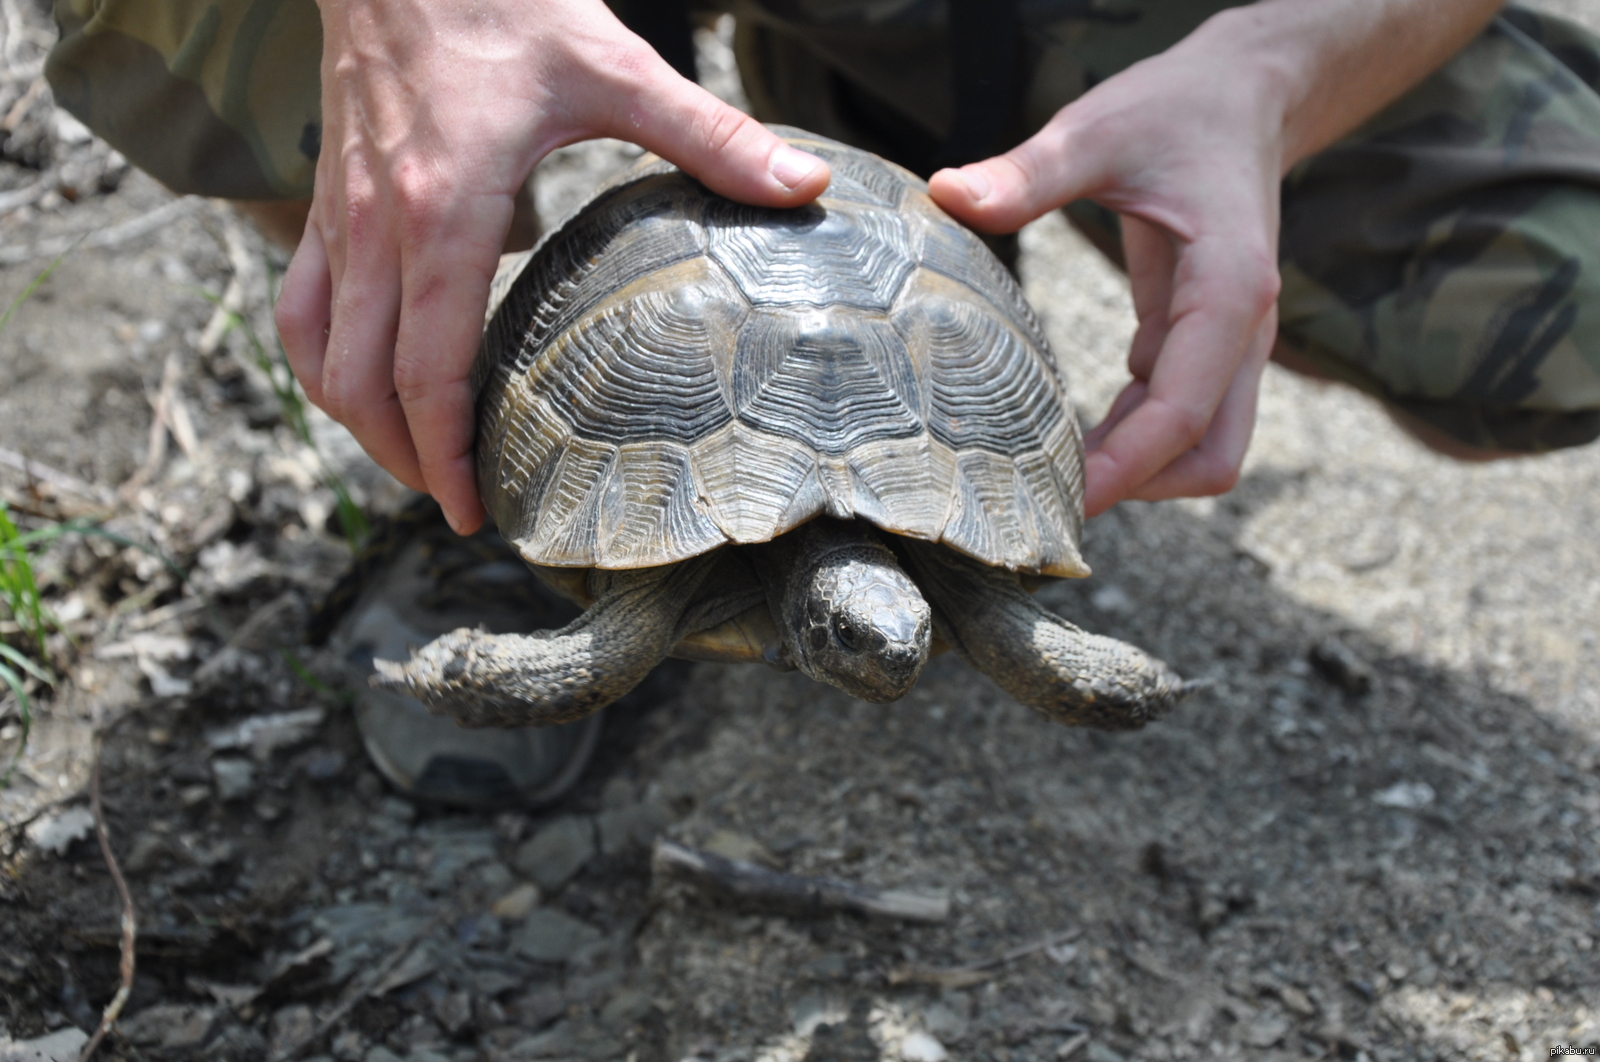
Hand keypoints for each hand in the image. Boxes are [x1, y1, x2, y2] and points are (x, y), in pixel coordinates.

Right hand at [274, 0, 829, 532]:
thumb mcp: (612, 65)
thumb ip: (708, 135)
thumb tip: (802, 188)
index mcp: (442, 214)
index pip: (424, 371)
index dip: (445, 456)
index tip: (475, 510)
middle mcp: (376, 227)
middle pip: (359, 385)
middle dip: (403, 460)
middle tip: (457, 504)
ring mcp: (338, 213)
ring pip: (314, 353)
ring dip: (351, 419)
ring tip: (411, 458)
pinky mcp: (324, 194)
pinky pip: (300, 300)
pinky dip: (320, 356)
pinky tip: (361, 374)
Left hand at [930, 20, 1282, 517]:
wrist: (1243, 95)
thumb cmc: (1175, 111)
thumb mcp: (1097, 132)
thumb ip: (1028, 173)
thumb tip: (947, 194)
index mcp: (1229, 290)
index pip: (1183, 412)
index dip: (1126, 468)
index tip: (1064, 502)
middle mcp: (1244, 329)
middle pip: (1212, 454)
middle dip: (1141, 487)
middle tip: (1051, 499)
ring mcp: (1231, 341)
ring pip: (1203, 446)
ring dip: (1138, 470)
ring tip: (1046, 477)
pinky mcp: (1204, 340)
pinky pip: (1177, 415)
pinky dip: (1132, 438)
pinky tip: (1067, 436)